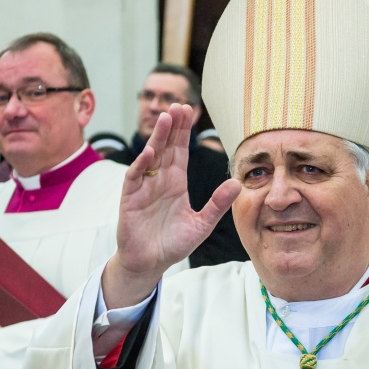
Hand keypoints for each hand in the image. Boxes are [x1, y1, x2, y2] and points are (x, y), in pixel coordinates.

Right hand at [102, 105, 240, 307]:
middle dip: (172, 126)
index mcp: (176, 183)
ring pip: (150, 156)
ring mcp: (143, 187)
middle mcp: (159, 180)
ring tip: (165, 118)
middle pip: (166, 147)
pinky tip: (150, 152)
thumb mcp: (202, 223)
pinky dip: (141, 165)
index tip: (190, 111)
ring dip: (157, 138)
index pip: (180, 151)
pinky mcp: (130, 199)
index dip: (184, 131)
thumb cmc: (173, 243)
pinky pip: (135, 177)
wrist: (150, 263)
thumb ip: (218, 204)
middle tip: (179, 105)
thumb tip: (238, 183)